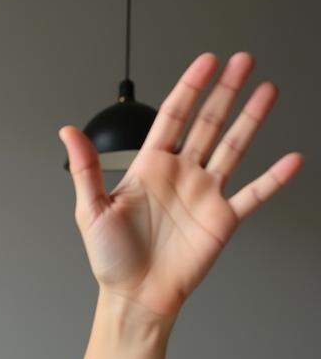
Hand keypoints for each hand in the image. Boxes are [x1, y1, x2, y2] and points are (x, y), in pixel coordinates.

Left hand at [59, 52, 303, 320]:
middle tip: (242, 61)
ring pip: (233, 147)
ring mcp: (203, 195)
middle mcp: (180, 177)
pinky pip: (253, 194)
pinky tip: (291, 159)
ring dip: (251, 119)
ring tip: (267, 89)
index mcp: (149, 169)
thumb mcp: (91, 211)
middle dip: (225, 91)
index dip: (189, 88)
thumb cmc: (110, 260)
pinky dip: (273, 178)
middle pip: (208, 123)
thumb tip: (67, 132)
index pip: (173, 118)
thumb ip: (85, 169)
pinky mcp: (221, 219)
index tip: (205, 63)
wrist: (134, 297)